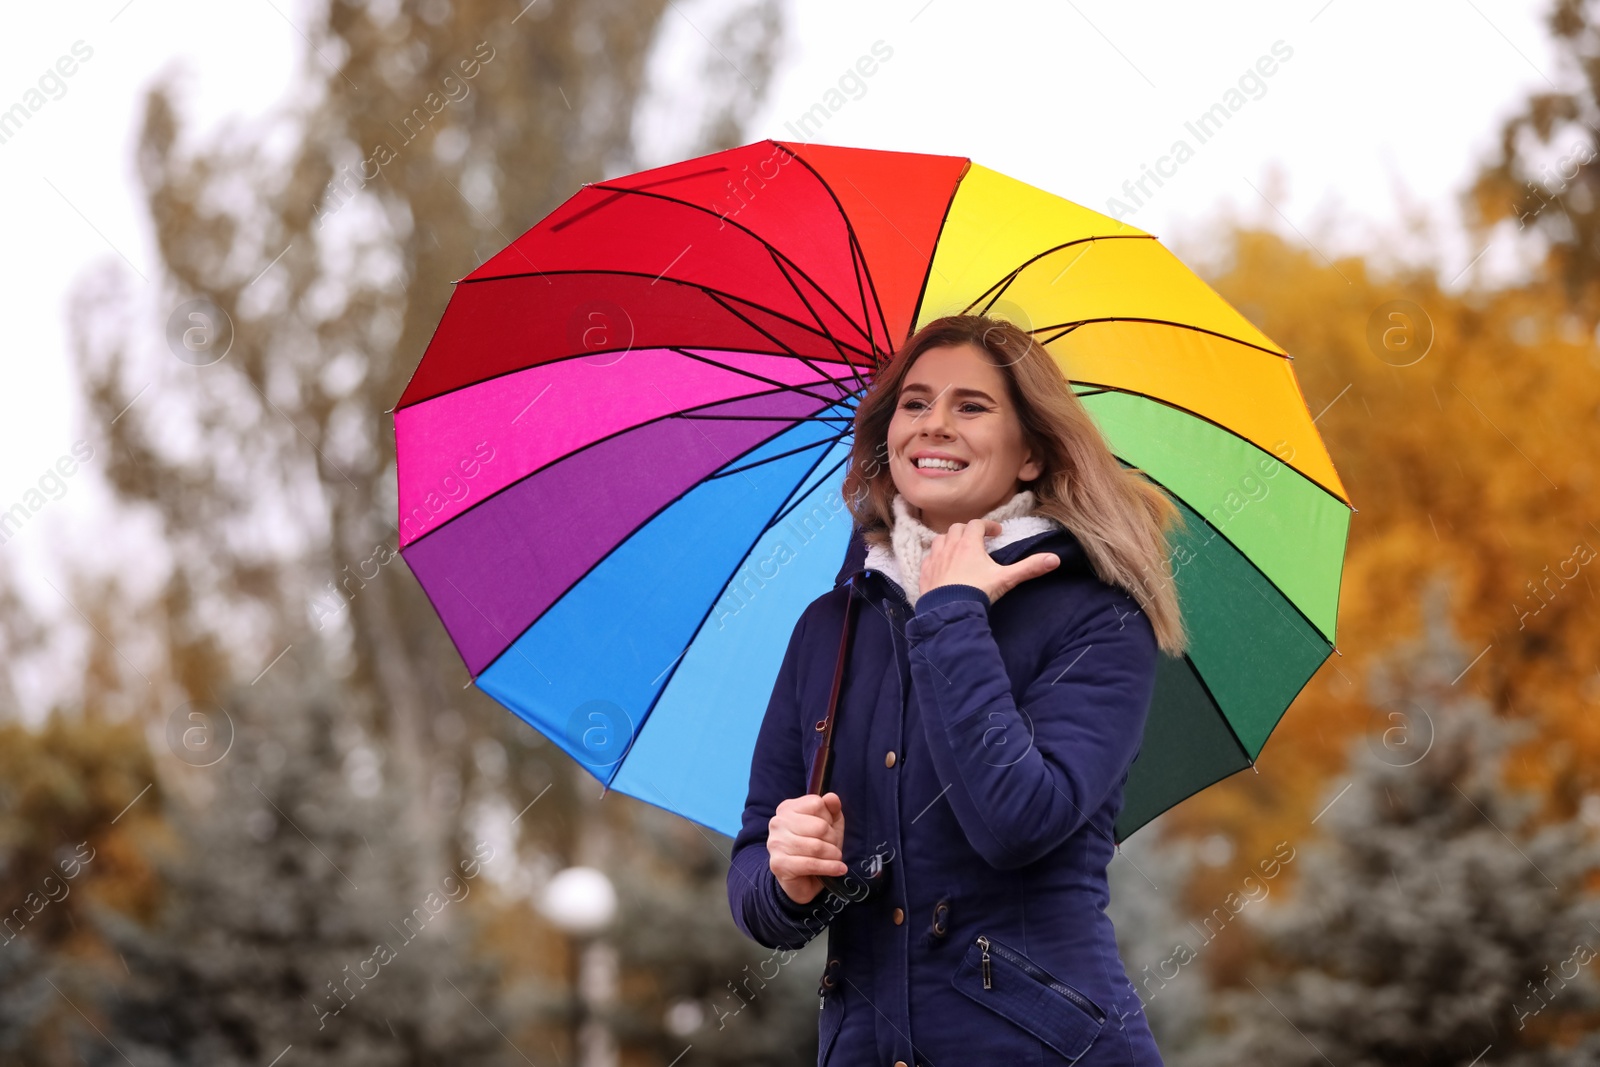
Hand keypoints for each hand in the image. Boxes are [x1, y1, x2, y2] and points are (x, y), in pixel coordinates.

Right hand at [768, 791, 846, 905]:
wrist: (804, 880)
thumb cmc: (817, 848)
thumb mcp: (830, 824)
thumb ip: (832, 808)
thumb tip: (831, 797)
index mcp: (787, 808)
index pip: (817, 804)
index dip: (829, 818)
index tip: (828, 830)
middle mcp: (777, 822)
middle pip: (819, 826)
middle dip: (832, 839)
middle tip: (833, 848)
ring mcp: (775, 843)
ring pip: (817, 846)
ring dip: (833, 855)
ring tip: (835, 858)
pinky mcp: (779, 864)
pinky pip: (811, 864)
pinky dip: (830, 868)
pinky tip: (839, 869)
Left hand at [921, 519, 1059, 604]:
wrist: (949, 612)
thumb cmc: (977, 592)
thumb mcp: (1006, 579)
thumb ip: (1029, 568)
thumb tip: (1055, 559)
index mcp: (969, 544)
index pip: (977, 524)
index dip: (988, 526)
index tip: (997, 532)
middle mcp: (949, 547)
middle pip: (957, 529)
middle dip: (968, 531)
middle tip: (978, 540)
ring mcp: (935, 559)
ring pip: (940, 540)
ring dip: (950, 540)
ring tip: (959, 549)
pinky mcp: (925, 572)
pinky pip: (929, 557)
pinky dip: (937, 556)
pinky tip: (943, 565)